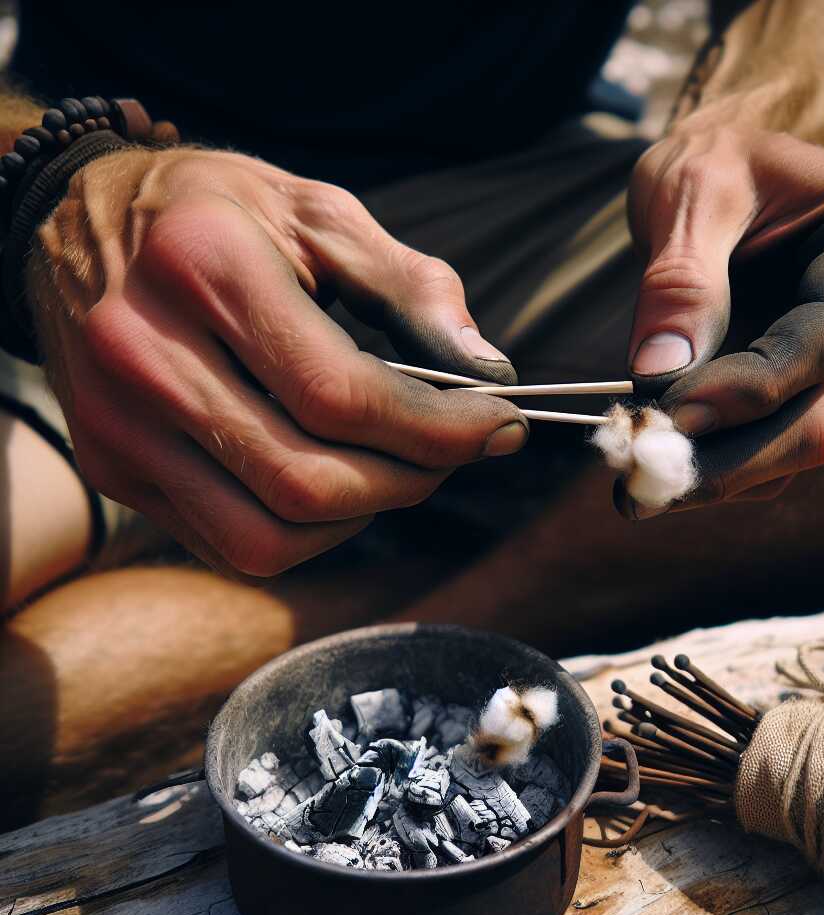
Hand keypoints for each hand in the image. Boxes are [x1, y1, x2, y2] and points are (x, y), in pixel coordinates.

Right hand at [29, 148, 527, 574]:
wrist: (73, 222)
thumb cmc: (215, 212)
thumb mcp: (318, 213)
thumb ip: (411, 286)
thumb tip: (488, 370)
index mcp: (203, 269)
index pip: (341, 395)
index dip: (439, 430)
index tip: (501, 427)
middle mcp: (145, 357)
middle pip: (307, 483)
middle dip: (410, 481)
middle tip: (455, 451)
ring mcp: (118, 426)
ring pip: (267, 539)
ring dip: (360, 518)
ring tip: (397, 468)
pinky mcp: (113, 470)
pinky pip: (231, 544)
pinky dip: (306, 531)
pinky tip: (334, 479)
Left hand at [623, 125, 823, 515]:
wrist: (719, 174)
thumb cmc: (714, 162)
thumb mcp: (692, 192)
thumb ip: (681, 278)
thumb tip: (660, 370)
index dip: (749, 390)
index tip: (665, 415)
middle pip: (822, 417)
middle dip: (731, 462)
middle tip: (642, 489)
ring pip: (795, 445)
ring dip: (717, 475)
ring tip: (634, 485)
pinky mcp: (811, 389)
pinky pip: (769, 446)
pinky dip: (714, 464)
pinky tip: (654, 467)